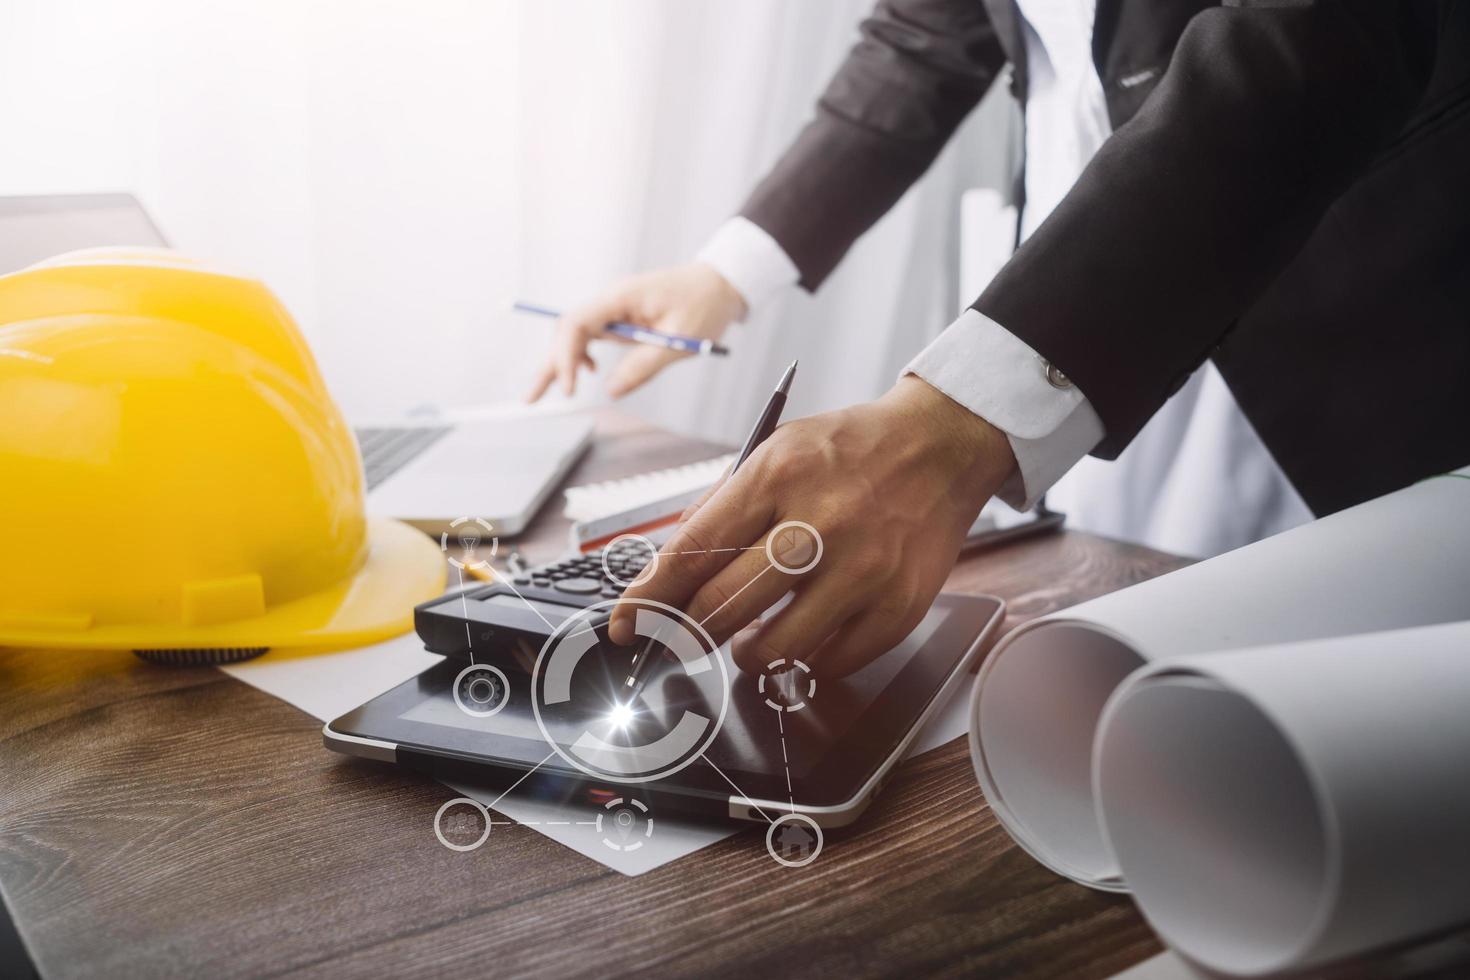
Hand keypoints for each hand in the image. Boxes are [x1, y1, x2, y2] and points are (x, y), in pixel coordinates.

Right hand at [525, 262, 746, 400]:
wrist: (721, 282)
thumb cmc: (705, 304)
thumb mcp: (679, 341)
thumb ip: (645, 365)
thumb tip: (612, 390)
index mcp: (621, 297)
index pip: (577, 324)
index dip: (565, 356)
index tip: (569, 389)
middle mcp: (612, 300)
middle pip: (568, 330)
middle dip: (550, 364)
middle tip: (531, 399)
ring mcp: (615, 307)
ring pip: (576, 334)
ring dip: (561, 362)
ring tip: (549, 392)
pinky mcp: (622, 316)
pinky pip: (593, 334)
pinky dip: (583, 354)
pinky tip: (589, 372)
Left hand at [609, 376, 1016, 677]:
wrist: (942, 446)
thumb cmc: (851, 451)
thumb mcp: (777, 450)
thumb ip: (722, 506)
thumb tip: (667, 571)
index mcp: (776, 476)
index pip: (690, 554)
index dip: (648, 600)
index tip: (627, 626)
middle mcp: (819, 523)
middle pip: (721, 607)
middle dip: (687, 634)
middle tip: (682, 639)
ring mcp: (862, 569)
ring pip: (771, 646)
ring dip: (744, 653)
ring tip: (747, 640)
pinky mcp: (897, 606)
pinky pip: (829, 662)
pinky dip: (804, 658)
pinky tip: (803, 635)